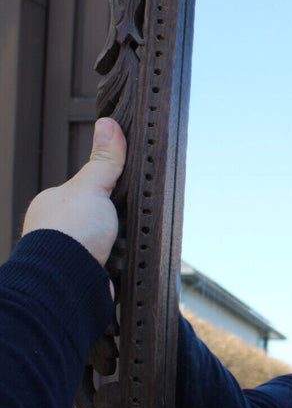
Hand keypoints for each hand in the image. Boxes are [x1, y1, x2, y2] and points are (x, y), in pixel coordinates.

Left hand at [22, 118, 126, 265]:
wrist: (68, 281)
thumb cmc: (68, 235)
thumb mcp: (92, 186)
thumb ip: (103, 160)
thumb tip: (108, 126)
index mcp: (52, 205)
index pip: (85, 190)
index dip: (106, 189)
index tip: (121, 188)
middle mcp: (58, 230)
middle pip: (99, 216)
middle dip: (115, 219)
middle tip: (122, 218)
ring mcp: (71, 254)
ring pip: (107, 242)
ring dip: (119, 242)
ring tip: (123, 240)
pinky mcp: (86, 276)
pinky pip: (112, 265)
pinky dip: (120, 262)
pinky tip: (123, 259)